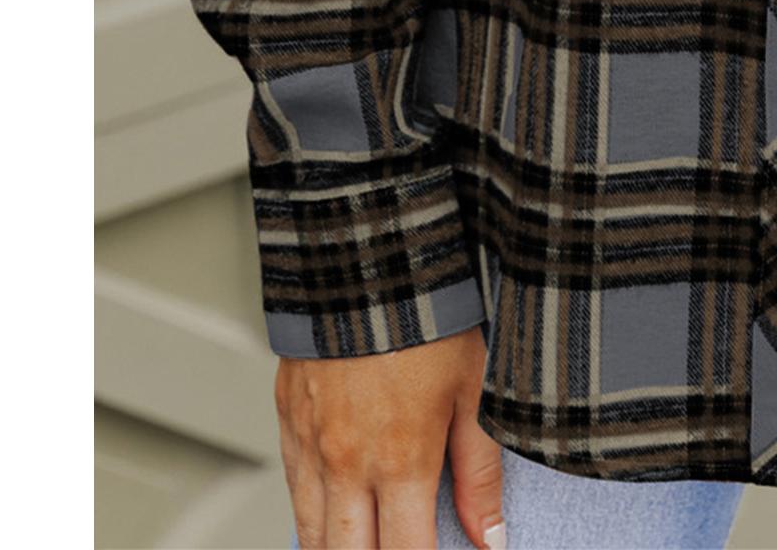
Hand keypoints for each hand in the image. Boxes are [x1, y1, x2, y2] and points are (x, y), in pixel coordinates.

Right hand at [278, 324, 503, 547]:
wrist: (368, 256)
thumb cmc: (432, 318)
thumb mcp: (475, 390)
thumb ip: (479, 473)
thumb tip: (489, 539)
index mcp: (402, 461)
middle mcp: (349, 463)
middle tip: (398, 548)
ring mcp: (311, 444)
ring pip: (313, 535)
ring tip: (368, 543)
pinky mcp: (287, 419)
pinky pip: (293, 491)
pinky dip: (312, 518)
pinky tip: (333, 521)